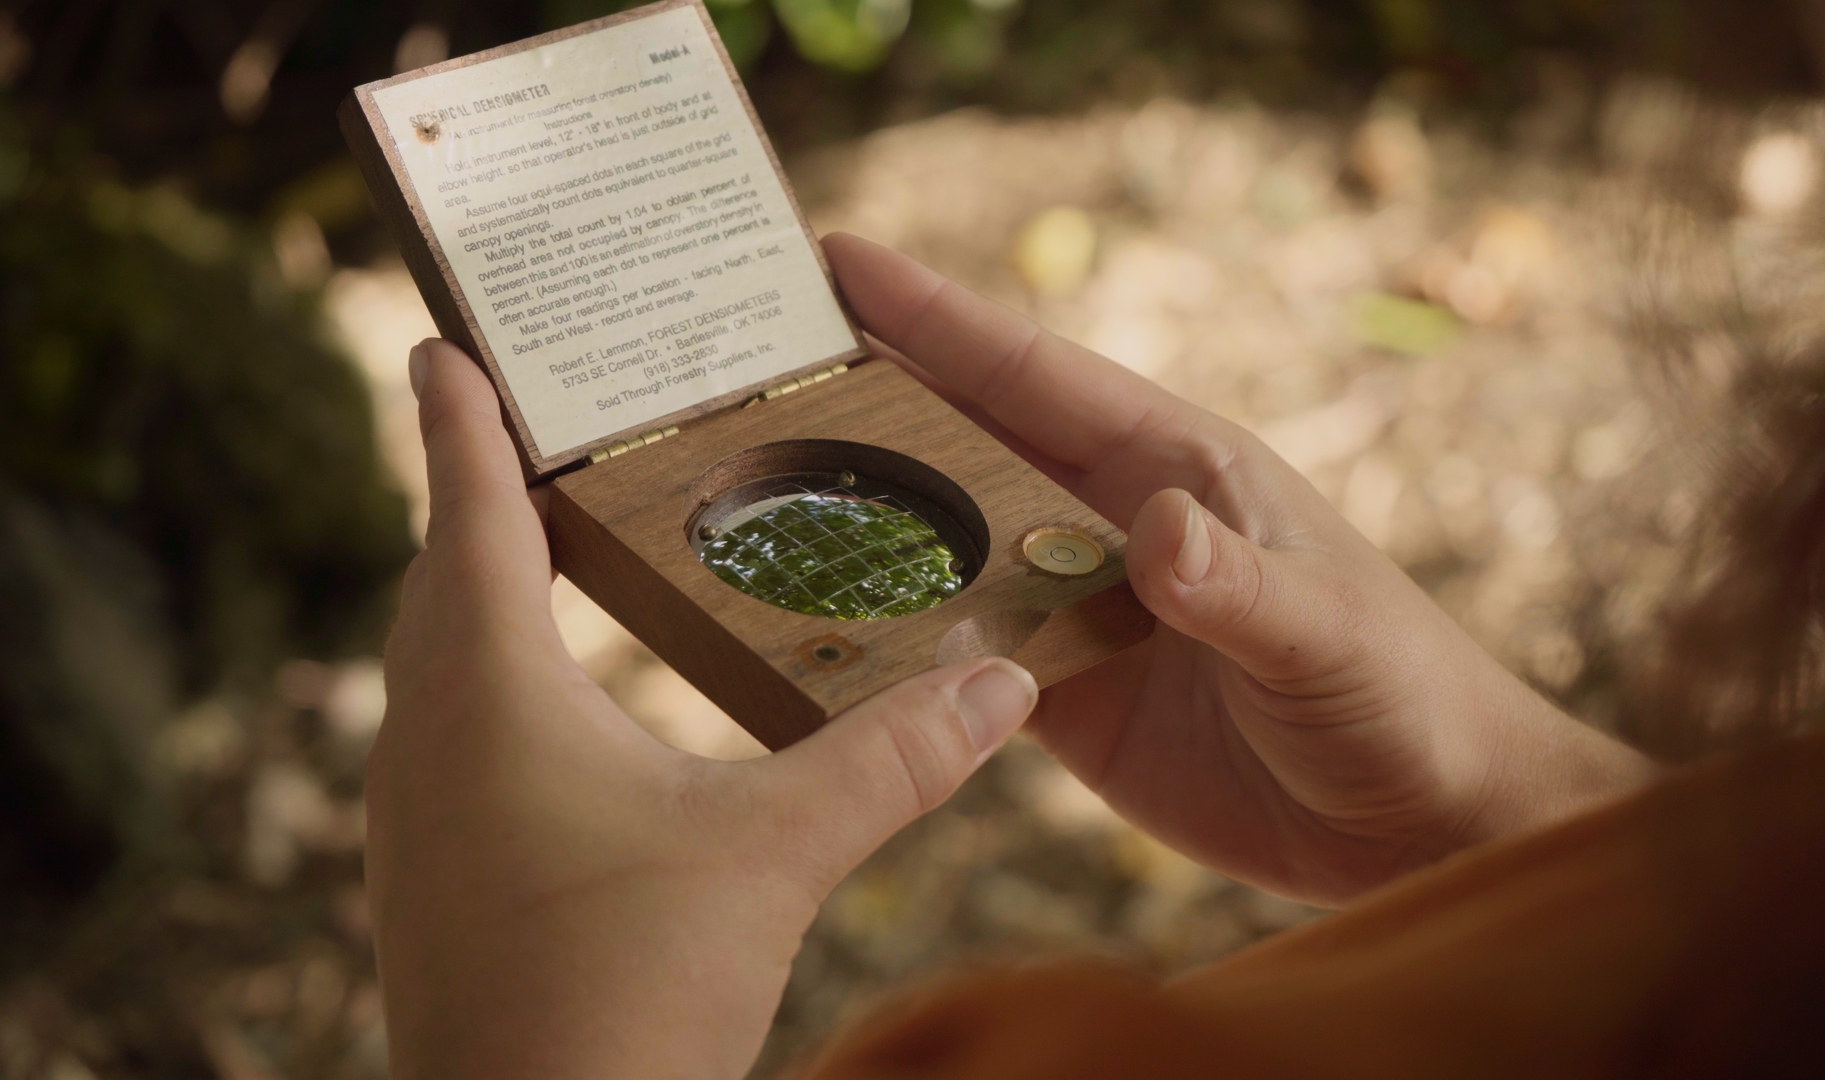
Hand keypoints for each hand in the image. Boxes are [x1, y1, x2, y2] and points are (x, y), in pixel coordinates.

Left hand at [368, 339, 1038, 1079]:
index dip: (457, 420)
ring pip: (438, 661)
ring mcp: (414, 814)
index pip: (465, 513)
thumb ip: (890, 760)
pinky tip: (563, 706)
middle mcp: (426, 736)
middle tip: (530, 432)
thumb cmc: (624, 994)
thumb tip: (1005, 687)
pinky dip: (496, 677)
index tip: (443, 343)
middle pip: (442, 578)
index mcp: (489, 691)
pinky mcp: (432, 874)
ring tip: (548, 544)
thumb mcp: (775, 857)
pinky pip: (450, 731)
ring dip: (483, 590)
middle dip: (480, 495)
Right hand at [822, 234, 1656, 904]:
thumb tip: (1153, 531)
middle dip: (870, 400)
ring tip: (750, 493)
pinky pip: (959, 660)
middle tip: (754, 366)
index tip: (841, 264)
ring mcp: (1081, 612)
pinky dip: (893, 648)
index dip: (938, 319)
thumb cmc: (1400, 696)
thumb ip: (1236, 586)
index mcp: (1174, 471)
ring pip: (948, 552)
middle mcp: (1111, 527)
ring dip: (863, 526)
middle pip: (969, 446)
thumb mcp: (1324, 632)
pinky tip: (818, 638)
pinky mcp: (1065, 700)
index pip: (1036, 378)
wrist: (1420, 824)